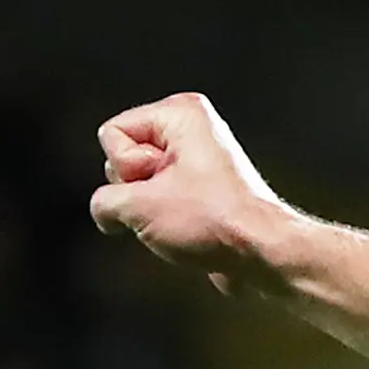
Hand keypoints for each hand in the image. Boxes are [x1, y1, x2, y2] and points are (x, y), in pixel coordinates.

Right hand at [89, 93, 296, 277]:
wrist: (265, 254)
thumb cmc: (216, 222)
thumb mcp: (137, 207)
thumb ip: (103, 202)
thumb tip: (107, 212)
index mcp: (182, 114)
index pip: (111, 133)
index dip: (127, 167)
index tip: (162, 180)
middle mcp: (192, 131)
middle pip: (122, 158)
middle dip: (136, 189)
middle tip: (175, 202)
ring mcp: (197, 162)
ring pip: (138, 185)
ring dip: (149, 210)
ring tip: (185, 219)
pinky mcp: (201, 192)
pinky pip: (159, 202)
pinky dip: (164, 220)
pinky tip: (188, 231)